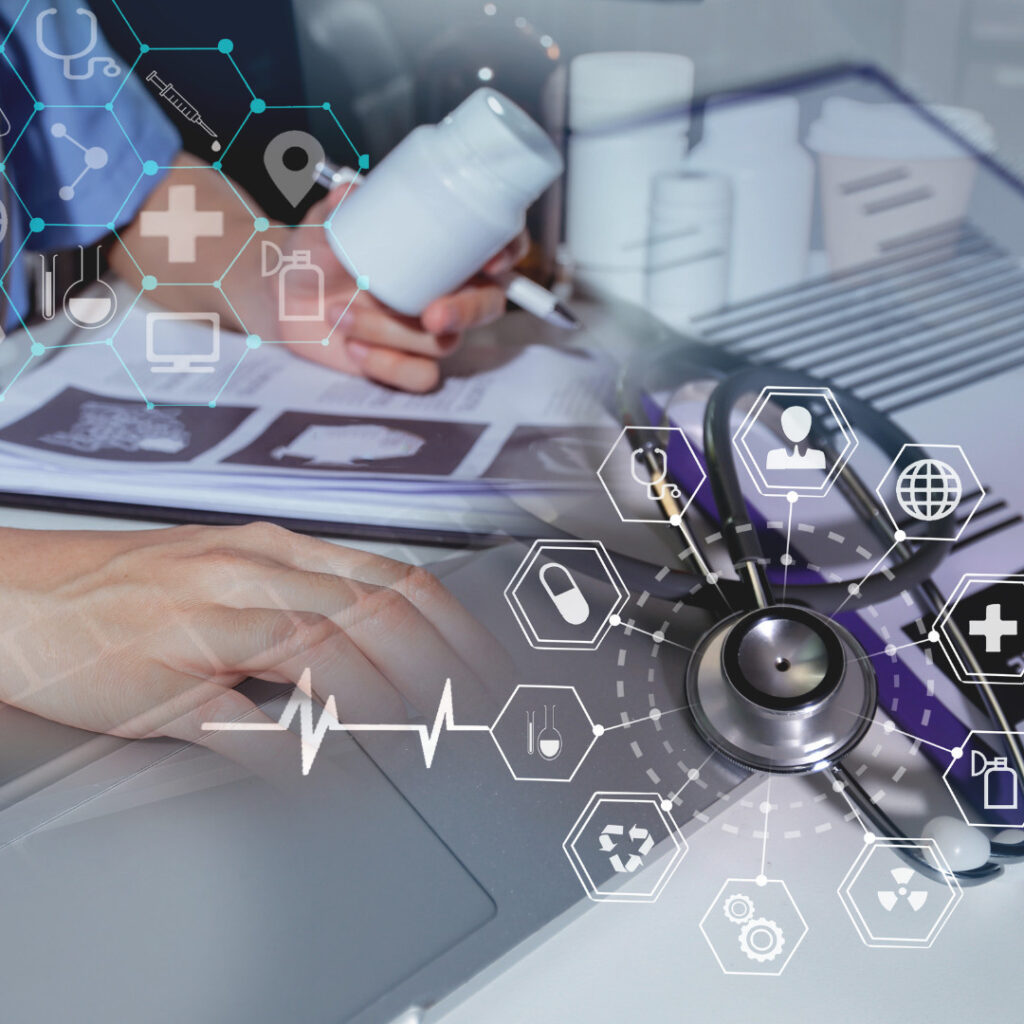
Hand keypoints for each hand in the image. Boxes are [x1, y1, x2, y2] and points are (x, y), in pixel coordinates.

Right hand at [0, 523, 508, 772]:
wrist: (27, 596)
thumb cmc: (135, 586)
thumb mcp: (233, 569)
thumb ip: (308, 595)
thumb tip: (387, 641)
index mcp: (276, 548)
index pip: (393, 578)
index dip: (456, 627)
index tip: (491, 669)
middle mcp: (250, 572)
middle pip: (374, 611)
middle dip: (443, 666)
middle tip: (479, 715)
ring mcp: (207, 619)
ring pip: (320, 646)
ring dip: (386, 698)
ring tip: (428, 737)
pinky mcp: (162, 679)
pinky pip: (240, 715)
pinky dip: (294, 745)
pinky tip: (331, 769)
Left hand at [276, 186, 529, 391]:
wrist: (283, 295)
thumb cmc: (315, 254)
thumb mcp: (323, 224)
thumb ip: (338, 209)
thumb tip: (351, 194)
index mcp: (440, 249)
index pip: (497, 246)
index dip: (508, 252)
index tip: (492, 261)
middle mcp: (444, 290)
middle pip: (488, 305)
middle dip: (467, 311)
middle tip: (432, 314)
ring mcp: (428, 331)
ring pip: (443, 342)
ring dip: (393, 332)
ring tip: (342, 315)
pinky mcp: (408, 363)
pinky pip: (422, 377)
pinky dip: (387, 365)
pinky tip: (353, 347)